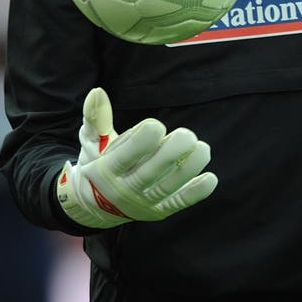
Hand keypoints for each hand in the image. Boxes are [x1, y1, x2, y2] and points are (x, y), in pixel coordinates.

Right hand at [56, 87, 217, 228]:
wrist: (95, 208)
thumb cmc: (97, 163)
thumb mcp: (91, 142)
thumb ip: (97, 117)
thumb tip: (98, 91)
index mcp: (104, 171)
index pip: (123, 158)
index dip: (139, 143)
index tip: (156, 126)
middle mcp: (123, 191)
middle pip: (148, 174)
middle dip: (169, 155)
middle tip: (187, 135)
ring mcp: (142, 203)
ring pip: (167, 188)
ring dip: (187, 170)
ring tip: (203, 149)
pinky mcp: (158, 210)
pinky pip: (178, 203)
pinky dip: (195, 193)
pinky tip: (210, 178)